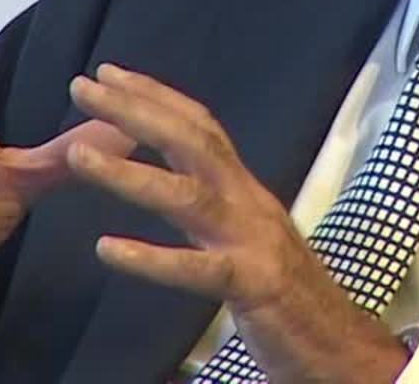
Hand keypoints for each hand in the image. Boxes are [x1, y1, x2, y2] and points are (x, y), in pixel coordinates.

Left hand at [68, 64, 410, 383]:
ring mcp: (253, 242)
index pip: (201, 127)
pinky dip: (151, 259)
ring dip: (130, 172)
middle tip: (81, 87)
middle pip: (193, 141)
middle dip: (136, 110)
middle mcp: (250, 203)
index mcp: (245, 191)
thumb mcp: (245, 237)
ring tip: (77, 155)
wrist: (341, 345)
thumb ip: (212, 209)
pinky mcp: (254, 285)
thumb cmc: (287, 295)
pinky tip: (107, 249)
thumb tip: (169, 181)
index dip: (156, 96)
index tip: (109, 73)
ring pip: (189, 196)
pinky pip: (198, 270)